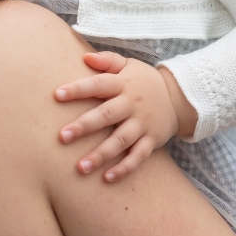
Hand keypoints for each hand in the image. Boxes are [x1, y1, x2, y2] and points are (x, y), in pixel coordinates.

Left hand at [54, 52, 191, 182]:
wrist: (179, 97)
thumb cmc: (144, 81)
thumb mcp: (129, 65)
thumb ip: (107, 61)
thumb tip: (85, 57)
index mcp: (123, 84)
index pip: (98, 85)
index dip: (78, 89)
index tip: (56, 95)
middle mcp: (132, 104)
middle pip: (106, 115)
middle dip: (84, 126)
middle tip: (62, 136)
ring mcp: (143, 124)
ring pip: (120, 141)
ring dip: (101, 154)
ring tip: (80, 167)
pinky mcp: (152, 140)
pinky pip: (138, 156)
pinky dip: (125, 168)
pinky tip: (107, 178)